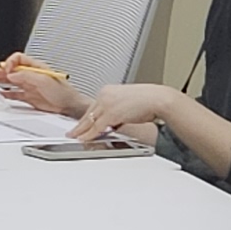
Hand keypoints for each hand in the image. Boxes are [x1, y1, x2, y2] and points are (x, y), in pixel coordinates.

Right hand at [0, 57, 73, 114]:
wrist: (71, 106)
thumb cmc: (64, 92)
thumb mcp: (45, 81)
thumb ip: (27, 76)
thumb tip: (12, 74)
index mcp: (35, 67)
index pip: (17, 59)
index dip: (9, 63)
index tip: (5, 71)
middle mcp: (30, 75)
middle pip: (10, 70)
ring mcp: (29, 86)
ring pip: (9, 80)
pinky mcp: (29, 97)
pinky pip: (13, 93)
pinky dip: (4, 92)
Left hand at [62, 82, 179, 145]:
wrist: (158, 99)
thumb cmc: (148, 101)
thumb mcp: (127, 103)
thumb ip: (116, 111)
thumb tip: (111, 123)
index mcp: (108, 90)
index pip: (93, 107)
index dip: (86, 118)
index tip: (80, 124)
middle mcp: (104, 95)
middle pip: (88, 113)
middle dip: (80, 125)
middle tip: (72, 132)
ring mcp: (106, 103)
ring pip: (89, 120)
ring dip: (81, 131)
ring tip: (74, 137)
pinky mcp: (110, 113)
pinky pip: (96, 127)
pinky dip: (89, 134)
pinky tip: (83, 138)